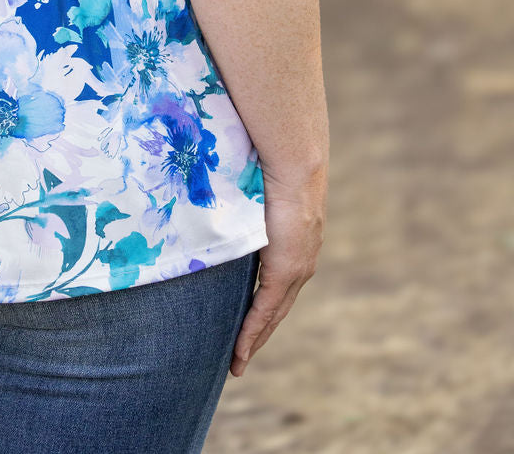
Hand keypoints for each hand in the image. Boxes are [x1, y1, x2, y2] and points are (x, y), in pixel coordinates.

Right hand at [230, 166, 326, 376]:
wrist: (295, 166)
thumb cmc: (272, 171)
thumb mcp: (259, 198)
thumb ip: (248, 210)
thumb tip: (226, 200)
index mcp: (296, 249)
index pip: (279, 288)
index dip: (265, 310)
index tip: (251, 329)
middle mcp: (301, 264)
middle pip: (277, 309)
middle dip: (259, 335)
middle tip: (241, 357)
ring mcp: (296, 270)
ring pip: (272, 314)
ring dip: (254, 339)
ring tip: (237, 361)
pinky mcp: (286, 271)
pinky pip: (265, 309)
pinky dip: (252, 332)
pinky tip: (240, 351)